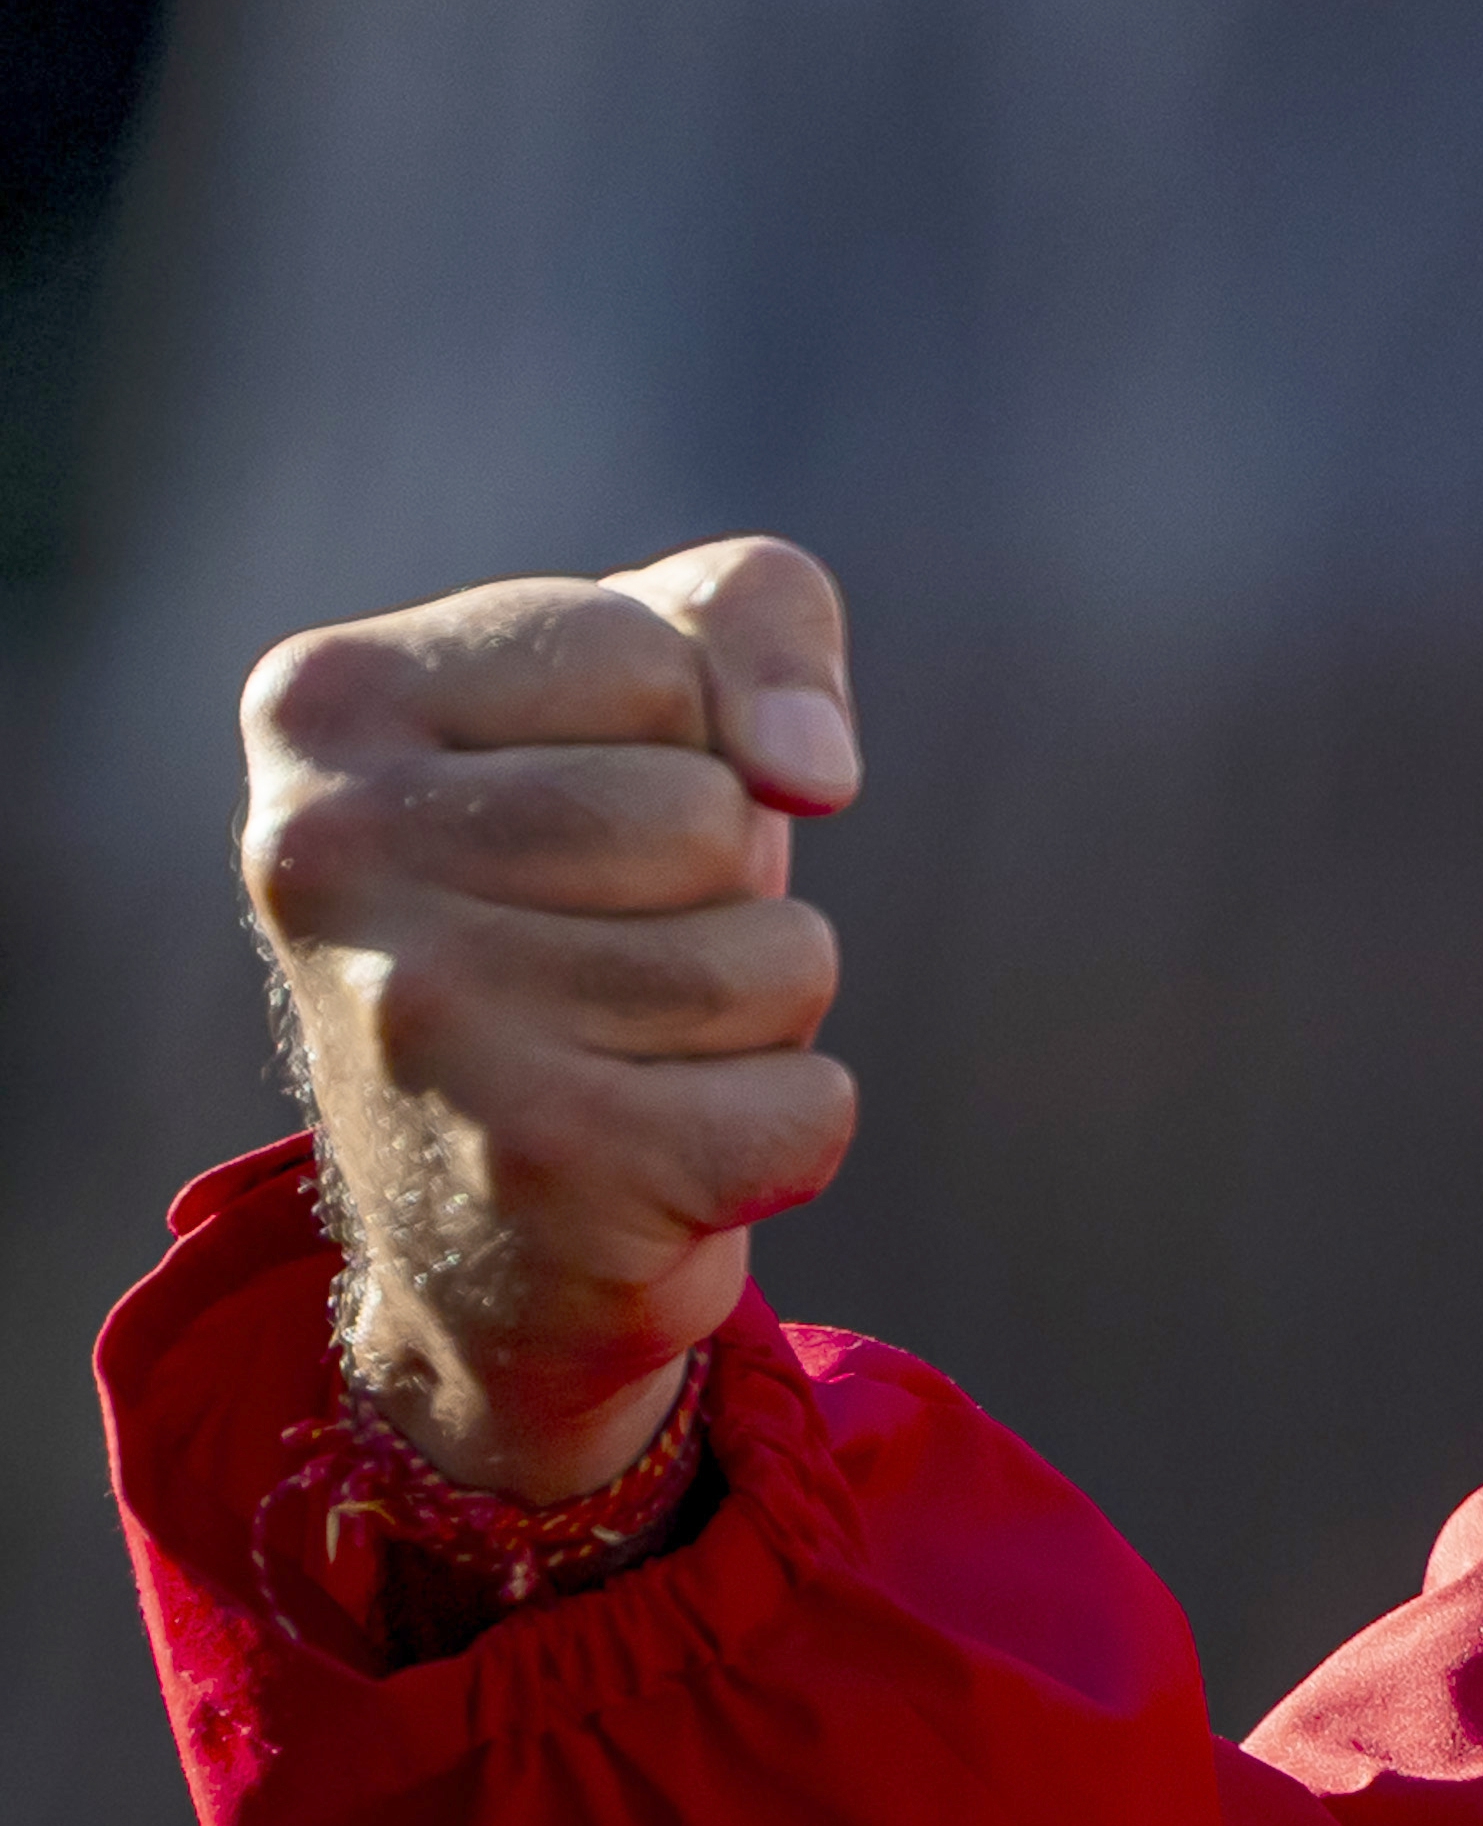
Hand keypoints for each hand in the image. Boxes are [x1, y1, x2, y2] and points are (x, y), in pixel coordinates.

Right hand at [236, 538, 864, 1500]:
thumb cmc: (584, 884)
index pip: (656, 661)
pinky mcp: (536, 1170)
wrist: (474, 1208)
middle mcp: (328, 860)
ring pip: (780, 958)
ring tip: (626, 1042)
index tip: (579, 802)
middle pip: (714, 816)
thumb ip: (757, 616)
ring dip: (757, 1005)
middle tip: (608, 946)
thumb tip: (812, 769)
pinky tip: (655, 1149)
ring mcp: (419, 1022)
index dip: (686, 735)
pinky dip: (781, 1132)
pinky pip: (810, 1108)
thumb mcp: (657, 685)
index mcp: (328, 702)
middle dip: (724, 882)